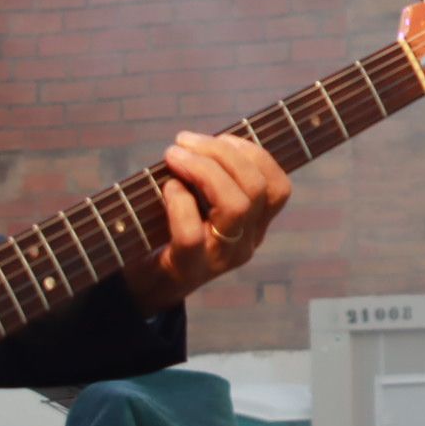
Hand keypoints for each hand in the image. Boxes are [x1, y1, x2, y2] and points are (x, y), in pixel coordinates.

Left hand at [122, 131, 293, 312]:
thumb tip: (198, 140)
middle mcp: (246, 243)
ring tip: (173, 155)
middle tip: (183, 141)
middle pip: (256, 188)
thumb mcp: (201, 207)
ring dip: (203, 168)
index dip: (255, 154)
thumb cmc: (169, 234)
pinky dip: (179, 202)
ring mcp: (220, 258)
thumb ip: (210, 179)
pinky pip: (193, 232)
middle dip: (220, 152)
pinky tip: (166, 188)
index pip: (278, 187)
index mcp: (255, 225)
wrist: (146, 287)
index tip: (222, 138)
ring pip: (235, 205)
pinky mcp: (189, 269)